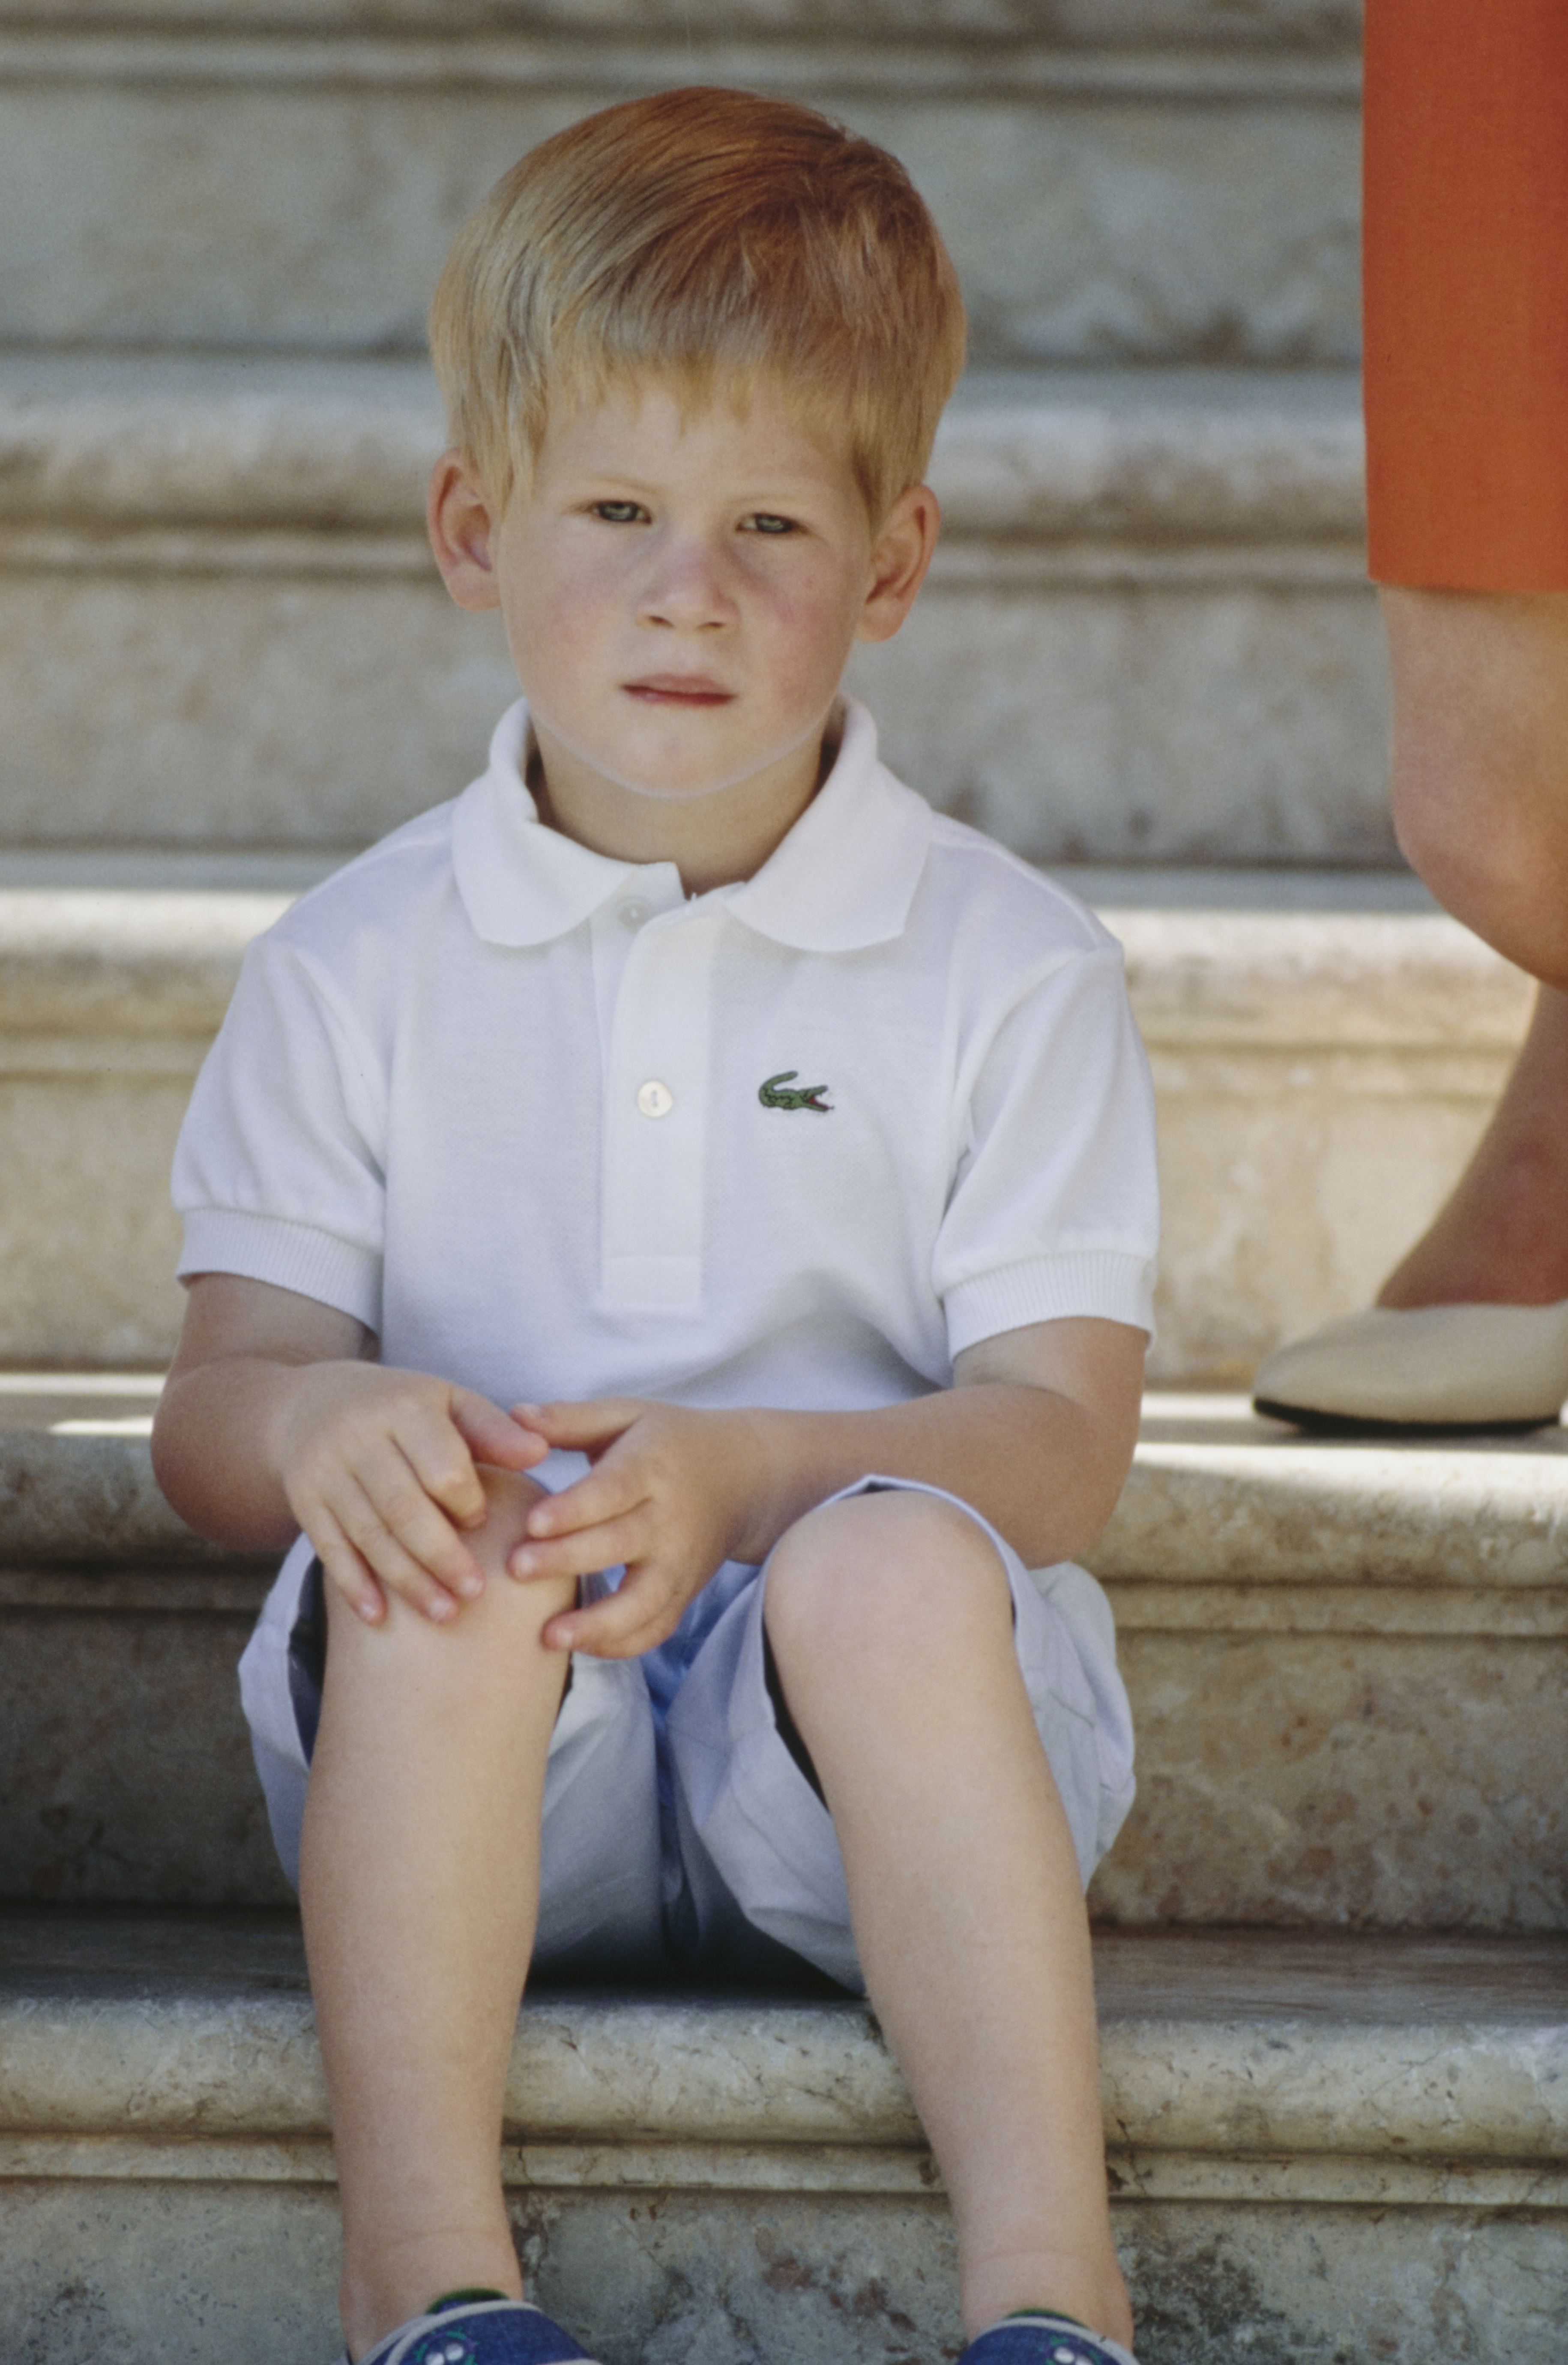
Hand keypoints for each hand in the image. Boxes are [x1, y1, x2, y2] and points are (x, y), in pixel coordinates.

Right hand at [273, 1361, 549, 1624]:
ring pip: (369, 1534)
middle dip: (441, 1556)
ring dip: (406, 1579)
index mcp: (406, 1409)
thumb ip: (494, 1431)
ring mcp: (327, 1470)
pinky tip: (378, 1617)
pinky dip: (353, 1584)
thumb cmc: (405, 1410)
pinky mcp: (304, 1499)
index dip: (467, 1502)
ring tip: (443, 1613)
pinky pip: (329, 1548)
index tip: (483, 1524)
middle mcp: (360, 1438)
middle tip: (474, 1593)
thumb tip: (540, 1453)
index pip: (442, 1467)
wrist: (316, 1404)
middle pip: (404, 1508)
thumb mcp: (450, 1404)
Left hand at [505, 1399, 756, 1657]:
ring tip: (548, 1636)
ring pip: (644, 1600)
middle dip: (567, 1559)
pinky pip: (657, 1627)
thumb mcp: (628, 1415)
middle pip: (620, 1544)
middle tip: (516, 1568)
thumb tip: (515, 1415)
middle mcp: (670, 1518)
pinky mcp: (685, 1592)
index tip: (531, 1522)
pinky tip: (580, 1647)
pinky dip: (623, 1645)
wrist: (744, 1475)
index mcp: (652, 1467)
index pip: (613, 1490)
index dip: (574, 1509)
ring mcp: (680, 1561)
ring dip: (598, 1623)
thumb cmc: (670, 1442)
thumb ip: (571, 1418)